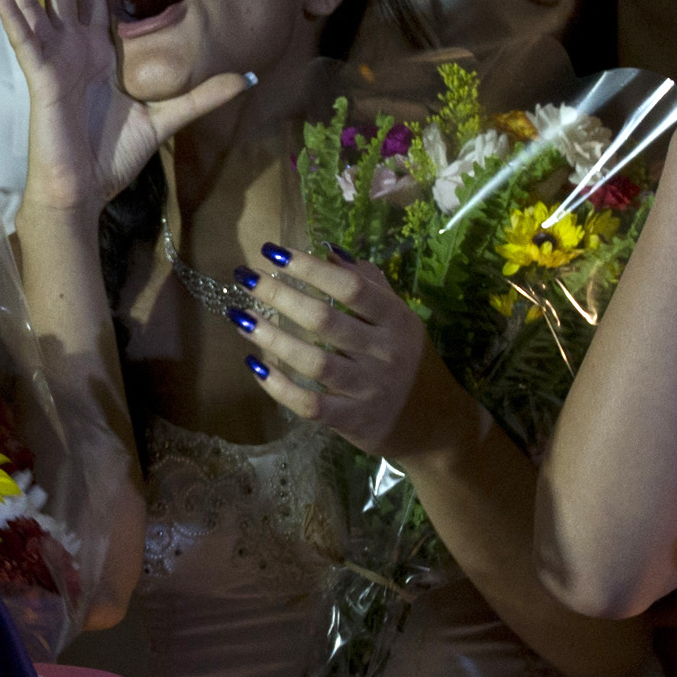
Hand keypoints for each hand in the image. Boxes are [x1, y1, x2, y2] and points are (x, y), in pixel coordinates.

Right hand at [0, 0, 250, 212]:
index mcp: (99, 46)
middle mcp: (72, 43)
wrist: (84, 191)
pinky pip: (21, 33)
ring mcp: (52, 55)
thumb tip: (246, 75)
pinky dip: (8, 6)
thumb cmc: (114, 156)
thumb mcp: (167, 117)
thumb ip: (203, 94)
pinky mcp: (39, 73)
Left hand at [235, 244, 430, 457]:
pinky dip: (279, 387)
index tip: (273, 252)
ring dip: (272, 338)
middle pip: (325, 320)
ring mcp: (368, 390)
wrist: (436, 426)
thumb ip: (371, 285)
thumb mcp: (401, 320)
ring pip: (313, 362)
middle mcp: (384, 353)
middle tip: (245, 278)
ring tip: (240, 317)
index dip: (310, 268)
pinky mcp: (353, 421)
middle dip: (280, 295)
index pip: (351, 288)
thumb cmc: (411, 363)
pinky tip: (255, 365)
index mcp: (397, 321)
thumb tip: (331, 251)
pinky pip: (309, 404)